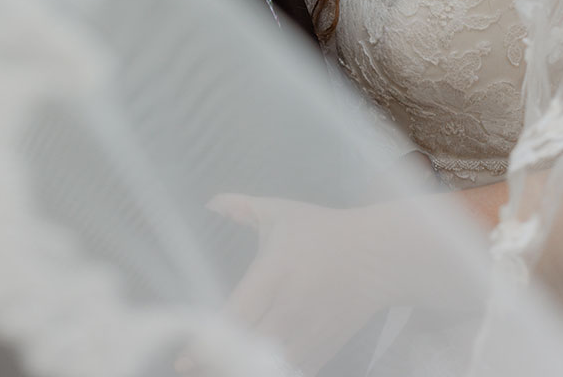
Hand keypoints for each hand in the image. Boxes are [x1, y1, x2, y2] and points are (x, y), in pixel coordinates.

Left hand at [209, 193, 399, 374]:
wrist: (379, 255)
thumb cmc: (324, 231)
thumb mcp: (282, 212)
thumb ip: (243, 207)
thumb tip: (210, 202)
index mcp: (275, 273)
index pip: (236, 316)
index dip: (207, 342)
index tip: (183, 360)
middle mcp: (291, 308)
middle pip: (247, 349)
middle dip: (216, 363)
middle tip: (190, 370)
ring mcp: (310, 333)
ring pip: (269, 366)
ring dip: (244, 369)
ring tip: (219, 371)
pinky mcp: (325, 349)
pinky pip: (294, 370)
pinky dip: (273, 372)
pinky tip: (256, 368)